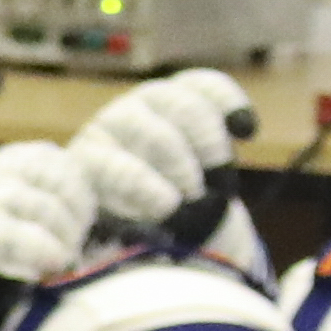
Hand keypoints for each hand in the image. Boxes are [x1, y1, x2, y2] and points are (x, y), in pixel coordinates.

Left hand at [67, 68, 251, 228]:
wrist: (158, 211)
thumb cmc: (138, 234)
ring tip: (221, 177)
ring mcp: (145, 103)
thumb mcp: (125, 245)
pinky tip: (245, 131)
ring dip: (209, 145)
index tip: (170, 208)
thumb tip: (153, 238)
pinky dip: (230, 103)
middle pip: (150, 133)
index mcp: (86, 165)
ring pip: (182, 107)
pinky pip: (208, 85)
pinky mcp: (181, 90)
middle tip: (199, 196)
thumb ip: (131, 242)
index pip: (103, 163)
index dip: (140, 184)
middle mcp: (109, 127)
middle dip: (182, 168)